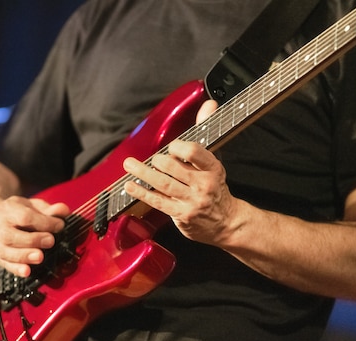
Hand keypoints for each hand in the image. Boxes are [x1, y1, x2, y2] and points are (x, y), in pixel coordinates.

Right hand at [0, 196, 68, 276]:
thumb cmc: (19, 213)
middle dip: (33, 240)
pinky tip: (27, 271)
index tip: (59, 225)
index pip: (24, 217)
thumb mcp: (33, 206)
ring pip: (7, 252)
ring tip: (40, 257)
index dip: (43, 222)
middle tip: (50, 241)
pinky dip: (17, 269)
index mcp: (9, 210)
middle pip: (11, 236)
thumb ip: (49, 209)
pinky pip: (6, 265)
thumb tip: (64, 210)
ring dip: (25, 256)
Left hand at [122, 100, 238, 245]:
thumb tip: (209, 104)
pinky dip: (142, 193)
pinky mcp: (181, 214)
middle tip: (151, 159)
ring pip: (163, 184)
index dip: (178, 147)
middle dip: (157, 161)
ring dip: (143, 173)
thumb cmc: (216, 187)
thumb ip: (206, 131)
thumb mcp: (215, 160)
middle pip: (173, 168)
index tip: (172, 147)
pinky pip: (158, 201)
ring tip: (129, 165)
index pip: (194, 152)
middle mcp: (203, 184)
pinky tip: (130, 186)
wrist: (226, 222)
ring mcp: (192, 201)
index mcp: (213, 168)